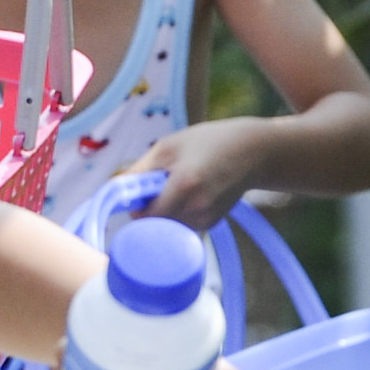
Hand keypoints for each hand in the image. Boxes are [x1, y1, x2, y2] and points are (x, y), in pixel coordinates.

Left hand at [140, 121, 264, 228]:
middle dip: (149, 210)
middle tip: (156, 188)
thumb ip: (139, 171)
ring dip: (163, 212)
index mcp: (184, 185)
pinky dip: (177, 214)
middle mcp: (196, 208)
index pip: (146, 215)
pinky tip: (189, 195)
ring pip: (167, 227)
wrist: (253, 153)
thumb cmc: (207, 142)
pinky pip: (181, 226)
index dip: (136, 208)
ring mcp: (206, 219)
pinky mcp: (211, 224)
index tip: (136, 195)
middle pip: (155, 224)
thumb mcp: (168, 147)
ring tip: (176, 188)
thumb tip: (116, 191)